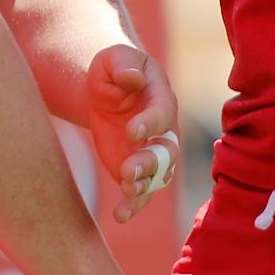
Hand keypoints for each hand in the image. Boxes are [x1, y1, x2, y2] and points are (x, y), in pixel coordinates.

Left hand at [85, 44, 178, 221]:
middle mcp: (164, 130)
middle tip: (127, 170)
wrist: (107, 91)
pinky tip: (120, 215)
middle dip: (149, 162)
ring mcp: (152, 153)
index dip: (150, 123)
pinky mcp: (137, 170)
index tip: (132, 130)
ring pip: (158, 176)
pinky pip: (141, 193)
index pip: (162, 113)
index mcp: (161, 98)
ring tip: (126, 192)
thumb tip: (132, 78)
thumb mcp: (113, 59)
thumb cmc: (113, 70)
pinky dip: (133, 205)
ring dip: (144, 187)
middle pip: (166, 152)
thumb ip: (123, 64)